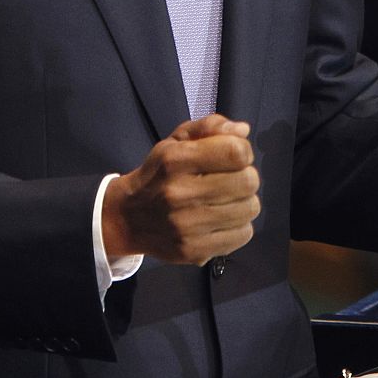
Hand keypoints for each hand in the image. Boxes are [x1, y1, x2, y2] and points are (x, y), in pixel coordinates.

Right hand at [102, 114, 260, 264]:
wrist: (128, 218)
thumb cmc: (160, 174)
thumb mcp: (176, 140)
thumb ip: (210, 127)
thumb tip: (243, 131)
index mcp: (175, 160)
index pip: (235, 152)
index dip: (243, 151)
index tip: (234, 156)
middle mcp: (179, 193)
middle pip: (247, 181)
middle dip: (246, 176)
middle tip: (231, 179)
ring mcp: (186, 226)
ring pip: (249, 208)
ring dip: (244, 201)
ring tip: (226, 200)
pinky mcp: (194, 250)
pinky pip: (243, 235)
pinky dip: (239, 225)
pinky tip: (222, 219)